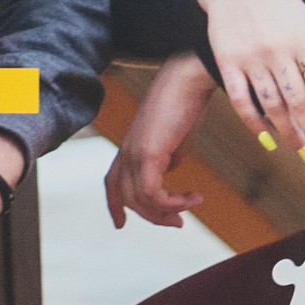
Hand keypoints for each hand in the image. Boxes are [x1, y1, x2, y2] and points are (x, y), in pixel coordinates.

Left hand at [106, 51, 219, 229]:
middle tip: (178, 222)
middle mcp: (126, 152)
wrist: (189, 79)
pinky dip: (172, 202)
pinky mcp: (147, 154)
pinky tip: (191, 197)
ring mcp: (134, 153)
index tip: (120, 224)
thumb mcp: (175, 137)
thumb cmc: (186, 101)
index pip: (112, 182)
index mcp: (129, 147)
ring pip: (139, 199)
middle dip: (154, 216)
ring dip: (168, 210)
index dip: (114, 207)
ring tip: (192, 204)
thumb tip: (169, 172)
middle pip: (128, 198)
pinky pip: (152, 192)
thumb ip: (168, 157)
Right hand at [195, 0, 304, 164]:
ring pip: (272, 106)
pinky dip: (255, 124)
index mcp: (302, 40)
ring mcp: (250, 58)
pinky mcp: (227, 63)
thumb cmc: (279, 5)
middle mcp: (277, 51)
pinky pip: (241, 101)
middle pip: (300, 101)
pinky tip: (269, 142)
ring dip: (290, 135)